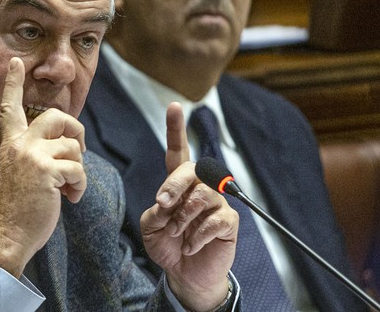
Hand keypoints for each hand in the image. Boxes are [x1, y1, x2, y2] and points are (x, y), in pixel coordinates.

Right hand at [0, 57, 86, 276]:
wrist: (11, 233)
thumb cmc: (22, 206)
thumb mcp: (22, 171)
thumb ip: (38, 152)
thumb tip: (70, 143)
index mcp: (11, 143)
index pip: (9, 108)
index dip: (13, 84)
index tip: (16, 63)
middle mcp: (19, 144)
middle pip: (56, 116)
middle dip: (75, 130)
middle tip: (79, 151)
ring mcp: (31, 156)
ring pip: (73, 147)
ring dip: (78, 171)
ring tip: (68, 189)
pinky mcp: (46, 171)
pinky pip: (79, 169)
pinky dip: (80, 186)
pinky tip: (70, 198)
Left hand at [140, 103, 237, 310]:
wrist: (184, 274)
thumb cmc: (167, 244)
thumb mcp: (150, 226)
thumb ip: (156, 210)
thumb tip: (169, 204)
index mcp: (178, 183)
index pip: (177, 151)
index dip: (175, 129)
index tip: (174, 106)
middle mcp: (199, 186)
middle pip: (190, 169)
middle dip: (173, 186)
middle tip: (163, 204)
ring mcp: (216, 202)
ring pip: (201, 196)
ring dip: (184, 217)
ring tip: (177, 233)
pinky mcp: (229, 221)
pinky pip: (214, 220)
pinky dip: (196, 235)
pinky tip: (191, 246)